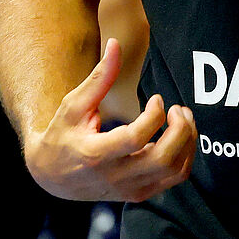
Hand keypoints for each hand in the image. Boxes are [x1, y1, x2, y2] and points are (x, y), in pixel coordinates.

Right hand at [23, 39, 195, 201]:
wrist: (51, 175)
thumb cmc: (62, 134)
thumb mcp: (74, 104)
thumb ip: (100, 77)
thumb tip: (116, 44)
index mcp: (94, 154)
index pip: (136, 138)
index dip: (154, 114)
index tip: (156, 98)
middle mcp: (114, 177)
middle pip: (163, 159)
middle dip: (181, 130)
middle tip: (177, 109)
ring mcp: (128, 189)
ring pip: (174, 172)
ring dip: (188, 143)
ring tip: (182, 120)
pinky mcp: (138, 194)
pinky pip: (173, 179)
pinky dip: (184, 156)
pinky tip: (177, 136)